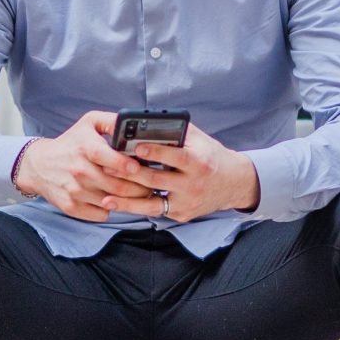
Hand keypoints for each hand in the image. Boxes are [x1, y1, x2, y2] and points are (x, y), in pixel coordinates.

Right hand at [12, 112, 157, 220]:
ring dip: (129, 200)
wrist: (39, 165)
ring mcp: (75, 191)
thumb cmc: (71, 143)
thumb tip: (135, 123)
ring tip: (139, 193)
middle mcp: (79, 171)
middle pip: (118, 186)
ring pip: (112, 202)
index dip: (129, 166)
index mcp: (86, 148)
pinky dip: (111, 209)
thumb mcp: (89, 122)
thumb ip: (113, 121)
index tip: (140, 168)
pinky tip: (114, 200)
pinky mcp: (71, 207)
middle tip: (151, 185)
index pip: (111, 160)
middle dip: (140, 188)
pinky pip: (101, 214)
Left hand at [113, 124, 259, 223]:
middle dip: (131, 174)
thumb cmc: (210, 156)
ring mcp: (187, 203)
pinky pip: (155, 211)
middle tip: (107, 168)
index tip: (136, 147)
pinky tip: (118, 204)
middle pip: (158, 180)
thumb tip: (147, 124)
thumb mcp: (199, 141)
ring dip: (127, 201)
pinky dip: (136, 207)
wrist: (233, 183)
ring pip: (152, 204)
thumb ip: (177, 133)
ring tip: (106, 197)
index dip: (156, 152)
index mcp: (200, 162)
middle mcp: (194, 185)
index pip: (176, 157)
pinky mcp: (182, 215)